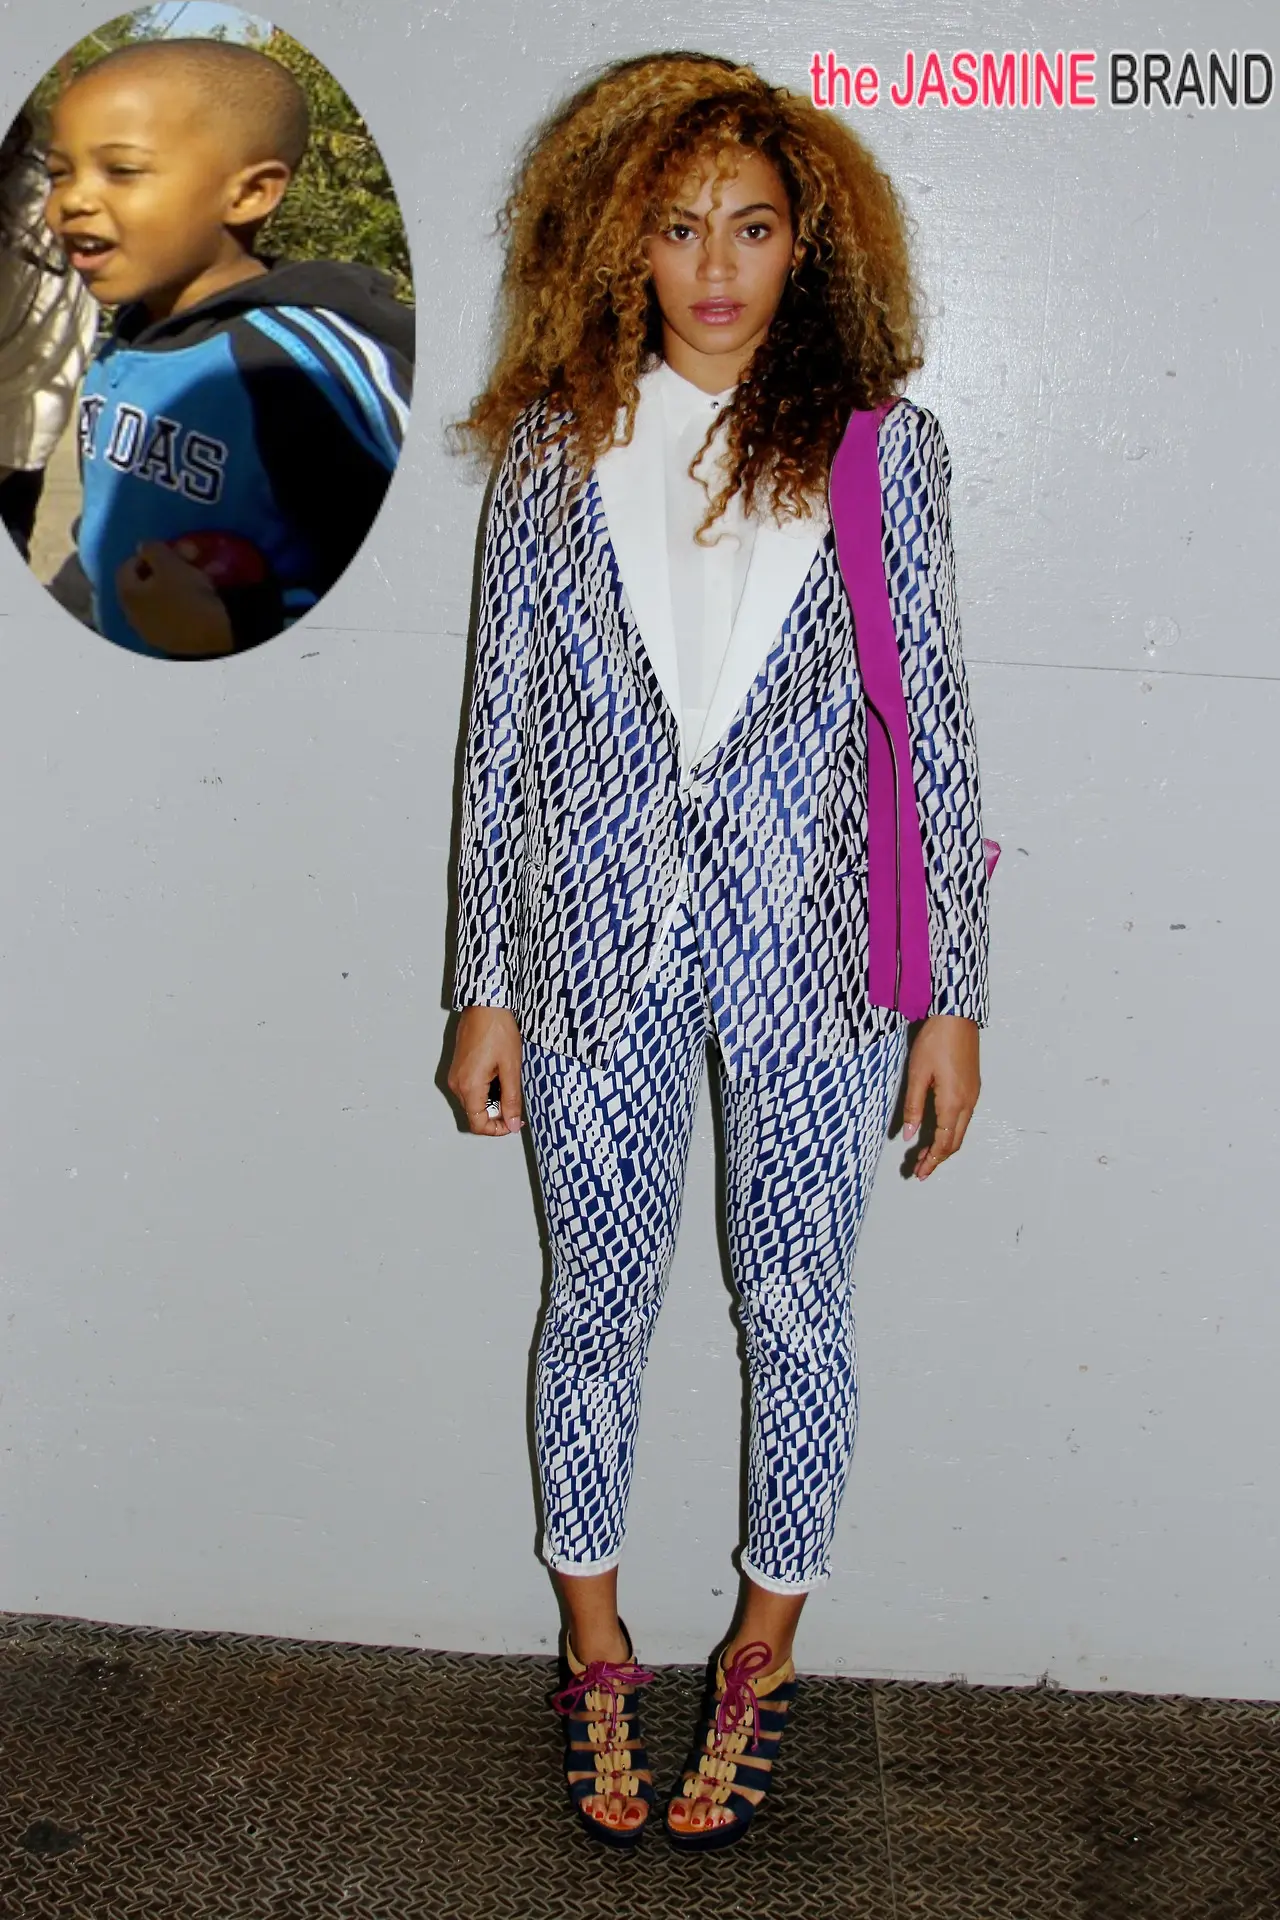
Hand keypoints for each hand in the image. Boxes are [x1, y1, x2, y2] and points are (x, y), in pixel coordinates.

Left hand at [115, 541, 234, 657]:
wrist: (215, 636)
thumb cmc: (188, 595)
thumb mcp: (170, 563)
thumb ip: (152, 550)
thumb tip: (142, 547)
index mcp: (128, 596)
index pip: (127, 566)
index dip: (147, 553)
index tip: (169, 550)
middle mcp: (134, 616)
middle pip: (145, 584)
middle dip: (166, 568)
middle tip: (188, 560)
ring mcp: (152, 632)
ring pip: (161, 599)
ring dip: (177, 584)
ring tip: (201, 577)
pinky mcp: (171, 642)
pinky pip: (173, 615)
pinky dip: (184, 603)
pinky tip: (202, 597)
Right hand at [448, 1006, 523, 1136]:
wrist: (486, 1004)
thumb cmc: (497, 1030)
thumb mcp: (511, 1068)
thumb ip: (512, 1100)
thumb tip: (513, 1124)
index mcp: (469, 1087)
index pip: (478, 1124)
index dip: (497, 1130)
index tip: (514, 1122)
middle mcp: (457, 1084)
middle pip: (474, 1115)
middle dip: (496, 1115)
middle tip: (515, 1103)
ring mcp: (455, 1075)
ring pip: (473, 1103)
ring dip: (491, 1102)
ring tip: (508, 1084)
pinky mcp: (458, 1068)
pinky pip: (470, 1090)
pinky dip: (485, 1091)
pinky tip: (499, 1076)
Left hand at [902, 1015, 979, 1180]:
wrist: (956, 1016)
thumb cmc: (935, 1041)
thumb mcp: (917, 1074)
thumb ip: (914, 1107)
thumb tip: (910, 1135)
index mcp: (953, 1102)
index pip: (944, 1143)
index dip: (932, 1160)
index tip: (919, 1173)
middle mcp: (968, 1102)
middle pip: (955, 1141)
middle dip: (938, 1158)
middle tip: (920, 1170)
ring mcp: (973, 1094)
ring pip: (961, 1130)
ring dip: (945, 1146)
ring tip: (927, 1155)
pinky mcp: (973, 1086)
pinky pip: (964, 1118)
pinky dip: (951, 1131)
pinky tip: (939, 1131)